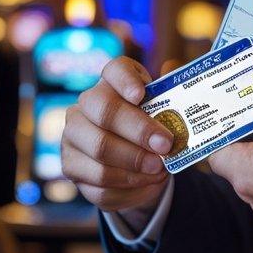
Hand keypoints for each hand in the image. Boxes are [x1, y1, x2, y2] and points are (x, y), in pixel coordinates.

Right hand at [61, 56, 172, 211]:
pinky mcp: (71, 166)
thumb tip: (180, 87)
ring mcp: (73, 135)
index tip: (141, 95)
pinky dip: (128, 182)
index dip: (126, 80)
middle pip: (105, 111)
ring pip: (100, 149)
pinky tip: (146, 181)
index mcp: (112, 83)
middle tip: (165, 145)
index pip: (114, 70)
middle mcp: (86, 104)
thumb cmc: (152, 132)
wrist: (137, 166)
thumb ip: (173, 104)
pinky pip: (99, 178)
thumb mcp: (165, 115)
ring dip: (135, 161)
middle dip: (139, 130)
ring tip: (159, 168)